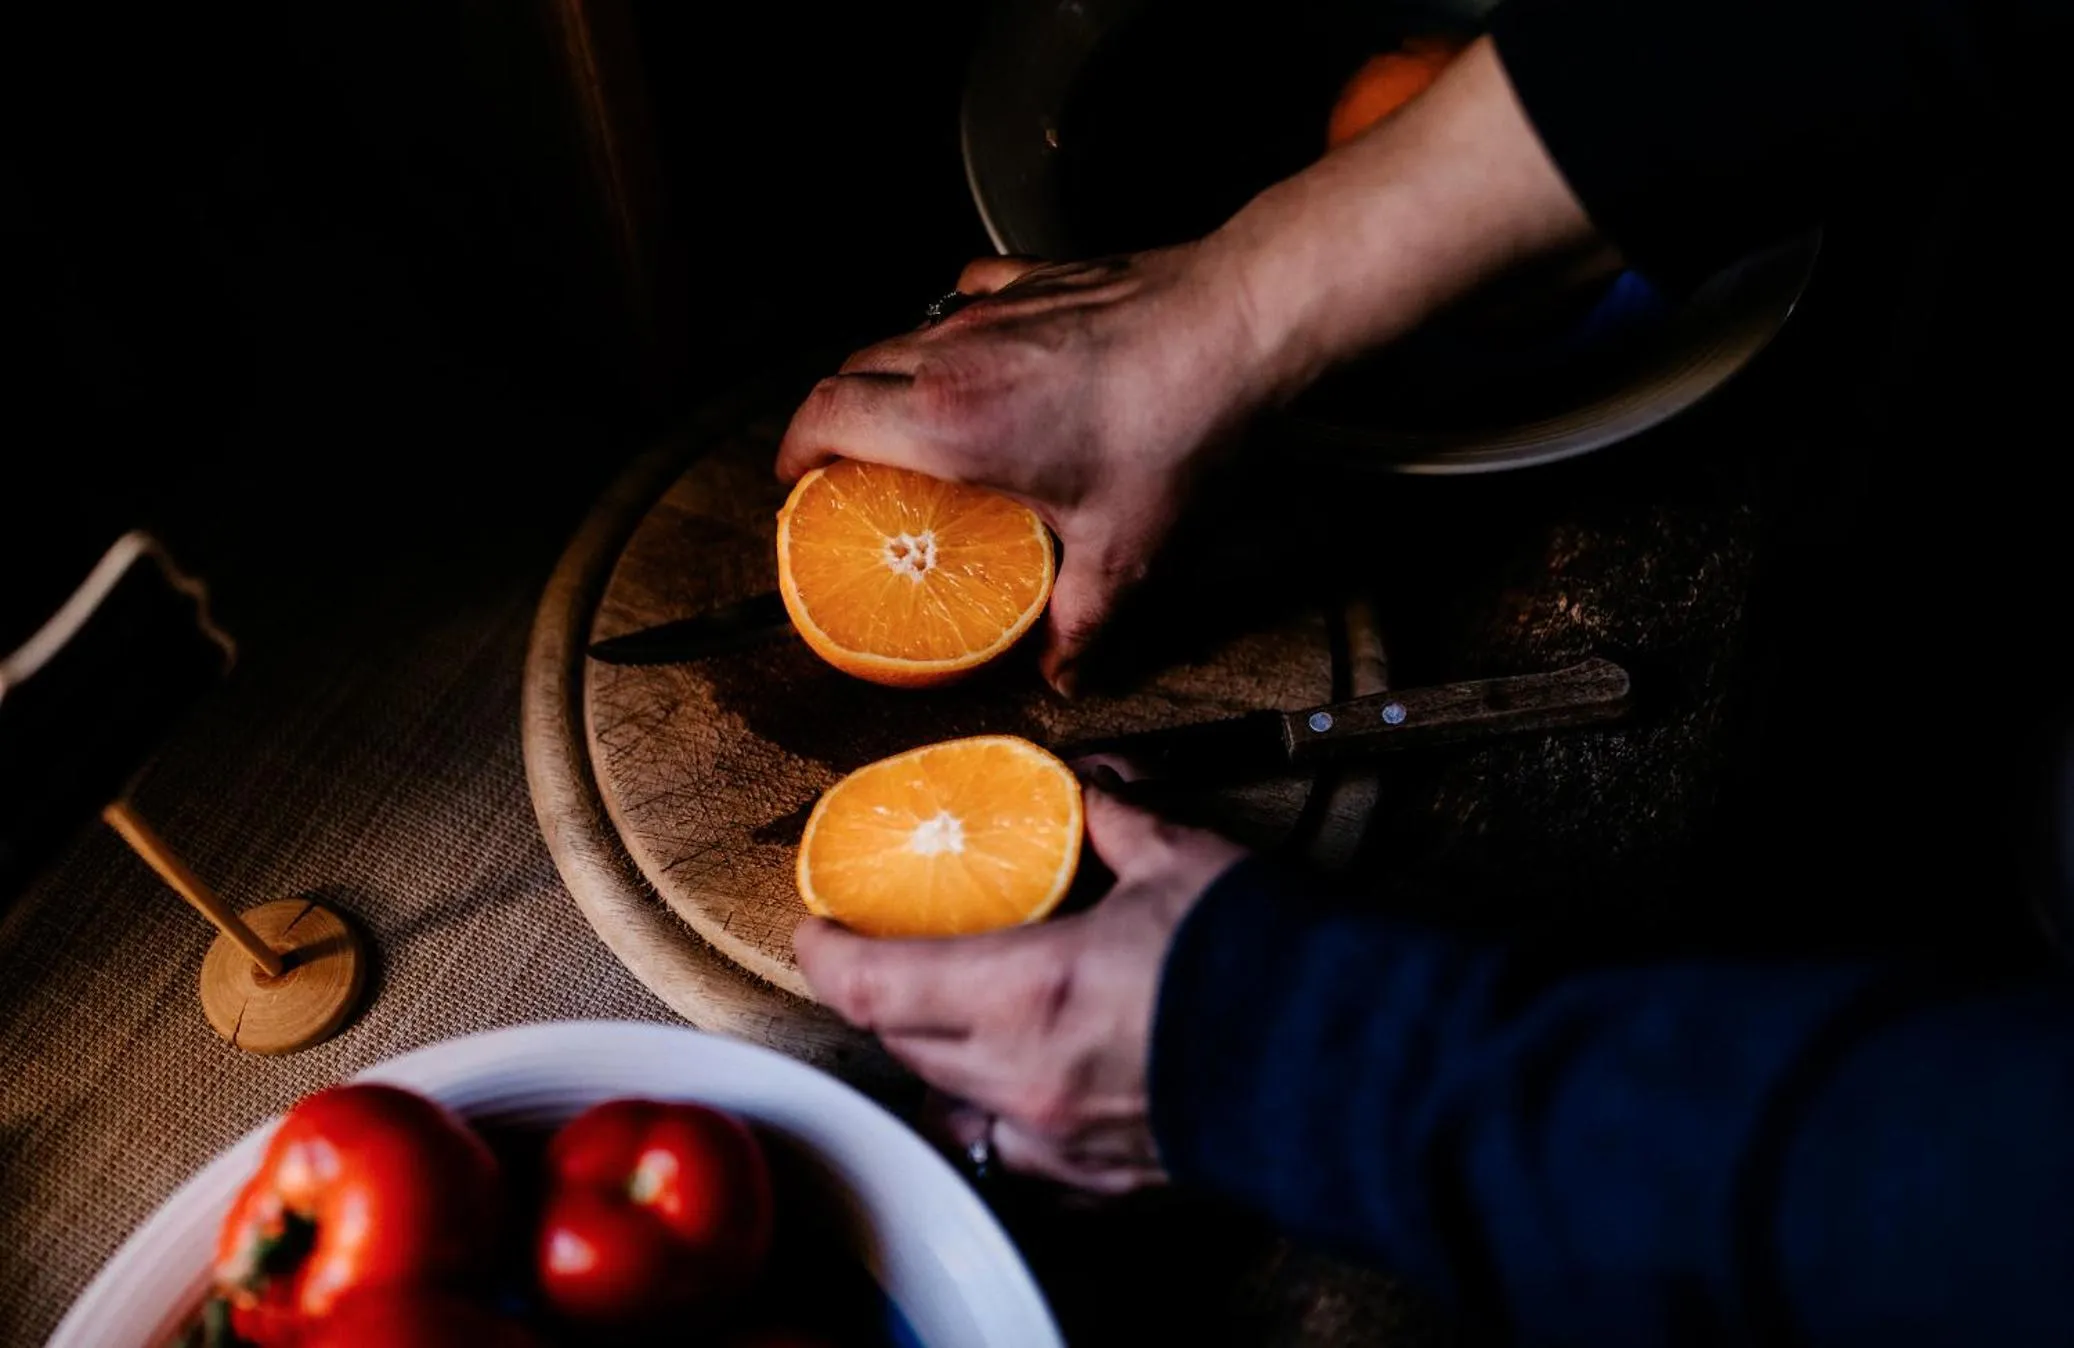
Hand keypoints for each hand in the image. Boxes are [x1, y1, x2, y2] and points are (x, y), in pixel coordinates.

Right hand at [774, 39, 1595, 693]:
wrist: (1242, 325)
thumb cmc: (1180, 426)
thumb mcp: (1127, 552)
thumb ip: (1083, 625)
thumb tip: (1063, 671)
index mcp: (951, 423)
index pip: (824, 417)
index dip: (791, 449)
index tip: (793, 482)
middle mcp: (955, 354)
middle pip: (849, 371)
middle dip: (832, 419)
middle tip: (849, 467)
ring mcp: (994, 307)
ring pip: (903, 333)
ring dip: (891, 377)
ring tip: (914, 424)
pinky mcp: (1037, 278)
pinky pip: (963, 298)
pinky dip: (953, 329)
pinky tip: (984, 355)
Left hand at [792, 788, 1247, 1191]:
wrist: (1347, 1066)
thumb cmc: (1263, 964)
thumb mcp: (1180, 861)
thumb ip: (1113, 820)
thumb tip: (1085, 789)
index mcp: (1026, 990)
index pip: (870, 985)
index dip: (825, 954)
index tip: (817, 925)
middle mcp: (1022, 1075)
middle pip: (900, 1042)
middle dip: (880, 995)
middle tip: (886, 953)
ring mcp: (1056, 1137)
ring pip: (948, 1103)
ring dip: (933, 1058)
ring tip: (953, 1016)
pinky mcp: (1097, 1178)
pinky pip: (1012, 1154)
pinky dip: (996, 1116)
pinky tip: (1018, 1086)